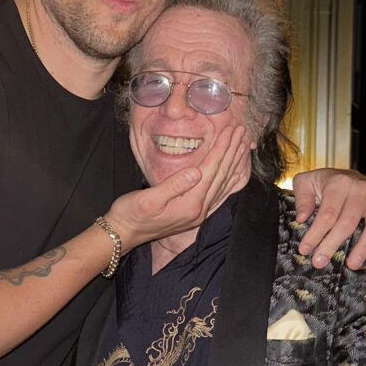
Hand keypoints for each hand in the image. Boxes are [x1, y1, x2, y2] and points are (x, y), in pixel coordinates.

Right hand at [106, 126, 250, 250]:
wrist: (122, 234)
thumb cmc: (130, 214)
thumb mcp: (148, 199)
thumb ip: (174, 185)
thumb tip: (196, 171)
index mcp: (190, 205)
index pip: (211, 170)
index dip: (222, 148)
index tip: (230, 130)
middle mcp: (198, 211)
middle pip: (221, 175)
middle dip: (232, 151)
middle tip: (242, 131)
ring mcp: (198, 213)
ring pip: (222, 184)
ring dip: (233, 162)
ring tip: (242, 146)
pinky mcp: (194, 213)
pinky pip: (218, 193)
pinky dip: (228, 178)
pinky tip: (233, 171)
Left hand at [294, 169, 365, 269]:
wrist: (346, 174)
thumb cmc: (323, 182)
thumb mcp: (305, 183)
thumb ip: (302, 199)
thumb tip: (302, 219)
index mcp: (338, 182)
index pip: (327, 214)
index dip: (315, 234)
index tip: (304, 250)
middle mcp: (359, 187)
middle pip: (346, 222)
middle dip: (331, 245)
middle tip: (319, 262)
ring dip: (359, 249)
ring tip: (349, 265)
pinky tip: (360, 258)